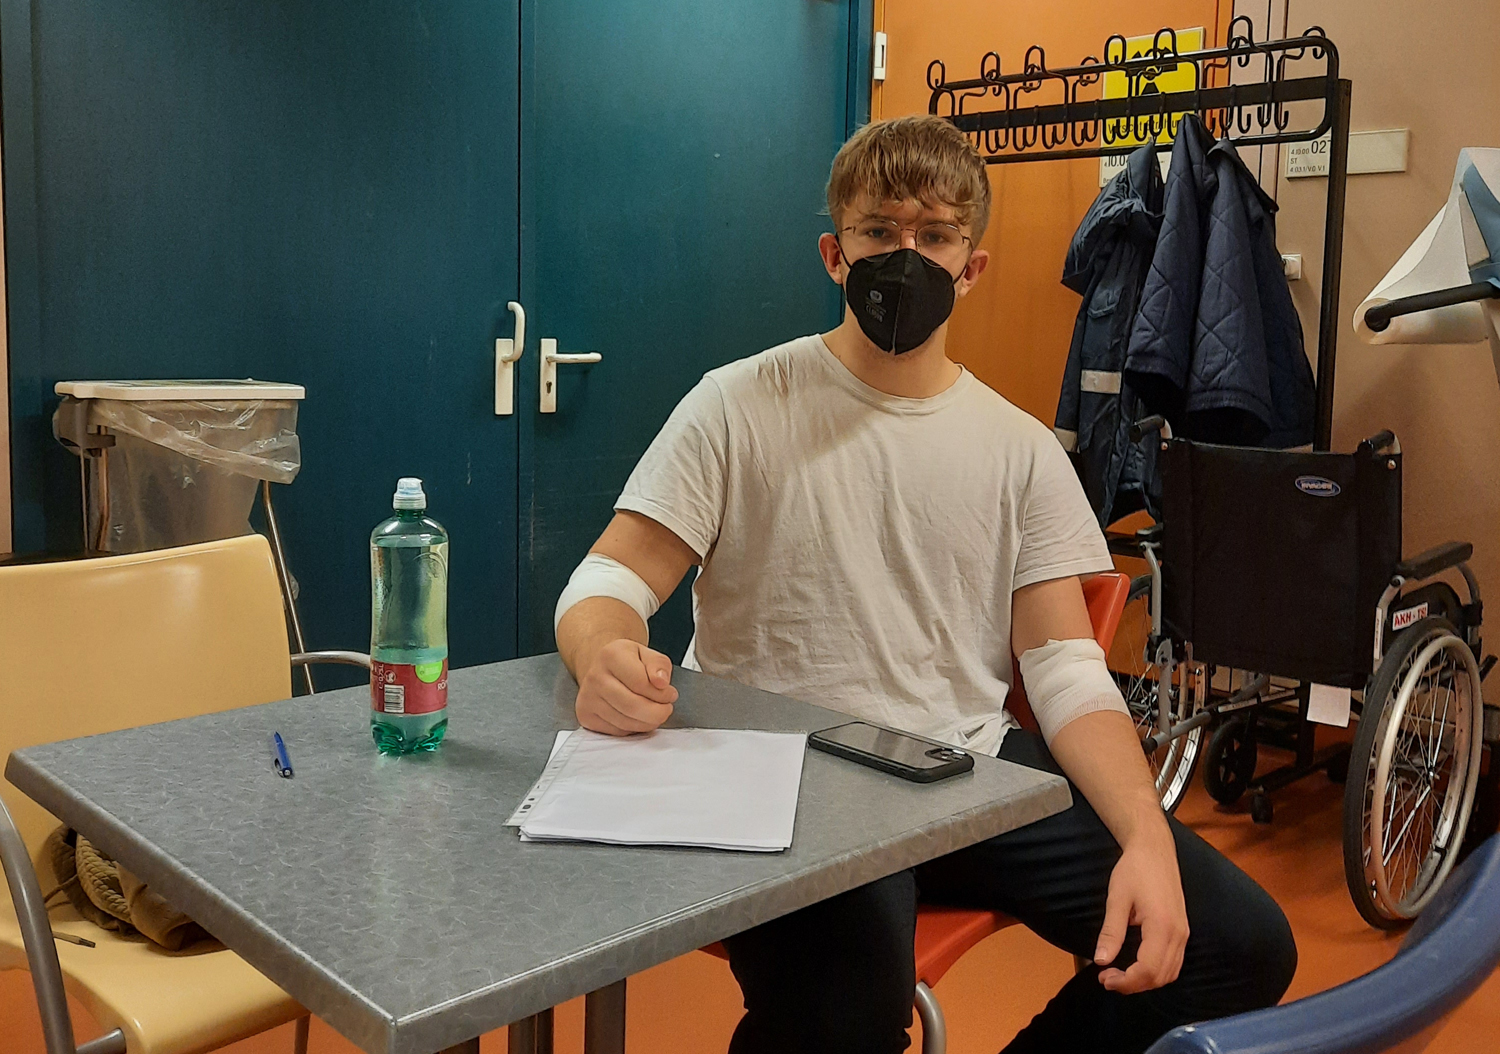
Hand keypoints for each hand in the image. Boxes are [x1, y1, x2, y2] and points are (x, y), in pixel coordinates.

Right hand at [575, 638, 677, 734]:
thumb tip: (661, 682)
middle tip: (666, 709)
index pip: (641, 683)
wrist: (603, 668)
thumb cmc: (627, 662)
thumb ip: (659, 665)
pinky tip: (637, 717)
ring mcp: (588, 698)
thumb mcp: (648, 655)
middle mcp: (595, 676)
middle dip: (657, 713)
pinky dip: (633, 729)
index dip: (662, 694)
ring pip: (626, 722)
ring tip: (653, 712)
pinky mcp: (586, 717)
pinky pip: (617, 732)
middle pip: (632, 706)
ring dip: (647, 722)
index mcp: (611, 655)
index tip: (670, 694)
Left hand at [1094, 830, 1188, 993]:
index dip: (1126, 982)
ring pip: (1169, 973)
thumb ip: (1111, 932)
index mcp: (1162, 926)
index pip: (1147, 970)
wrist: (1154, 849)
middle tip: (1107, 978)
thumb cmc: (1134, 870)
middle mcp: (1179, 934)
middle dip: (1133, 984)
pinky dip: (1156, 972)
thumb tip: (1101, 960)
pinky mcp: (1183, 930)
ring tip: (1119, 974)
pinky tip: (1136, 965)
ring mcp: (1184, 933)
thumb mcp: (1117, 899)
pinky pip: (1174, 962)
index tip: (1103, 978)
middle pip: (1160, 976)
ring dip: (1146, 981)